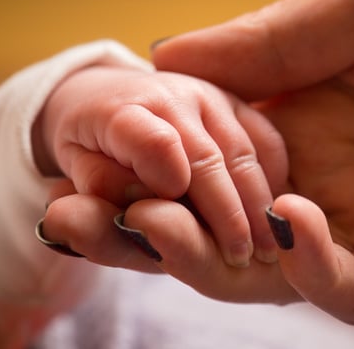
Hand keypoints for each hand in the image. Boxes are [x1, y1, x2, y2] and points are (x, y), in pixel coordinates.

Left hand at [34, 66, 287, 267]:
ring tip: (270, 246)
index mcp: (120, 110)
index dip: (166, 176)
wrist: (110, 96)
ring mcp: (208, 94)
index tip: (183, 226)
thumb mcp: (75, 168)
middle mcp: (170, 95)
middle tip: (242, 258)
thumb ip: (100, 186)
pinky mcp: (236, 101)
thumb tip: (139, 208)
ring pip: (243, 152)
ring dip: (258, 203)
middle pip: (206, 158)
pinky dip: (275, 174)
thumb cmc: (91, 143)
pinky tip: (278, 209)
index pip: (148, 141)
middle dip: (227, 214)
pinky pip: (266, 138)